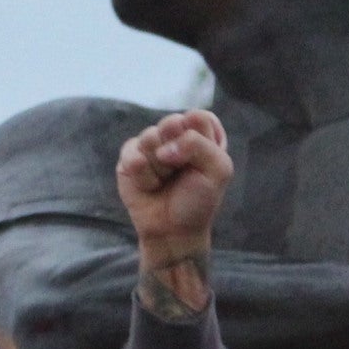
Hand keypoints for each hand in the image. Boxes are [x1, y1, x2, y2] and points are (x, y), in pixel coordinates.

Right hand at [115, 111, 230, 316]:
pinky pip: (132, 153)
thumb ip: (199, 144)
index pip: (199, 117)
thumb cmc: (198, 200)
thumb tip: (163, 147)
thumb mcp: (218, 170)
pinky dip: (143, 174)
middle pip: (172, 122)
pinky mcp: (130, 156)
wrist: (173, 231)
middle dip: (177, 150)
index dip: (198, 138)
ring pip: (150, 136)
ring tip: (165, 181)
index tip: (200, 161)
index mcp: (201, 135)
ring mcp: (151, 144)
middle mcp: (175, 136)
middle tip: (180, 171)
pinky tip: (150, 186)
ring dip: (160, 166)